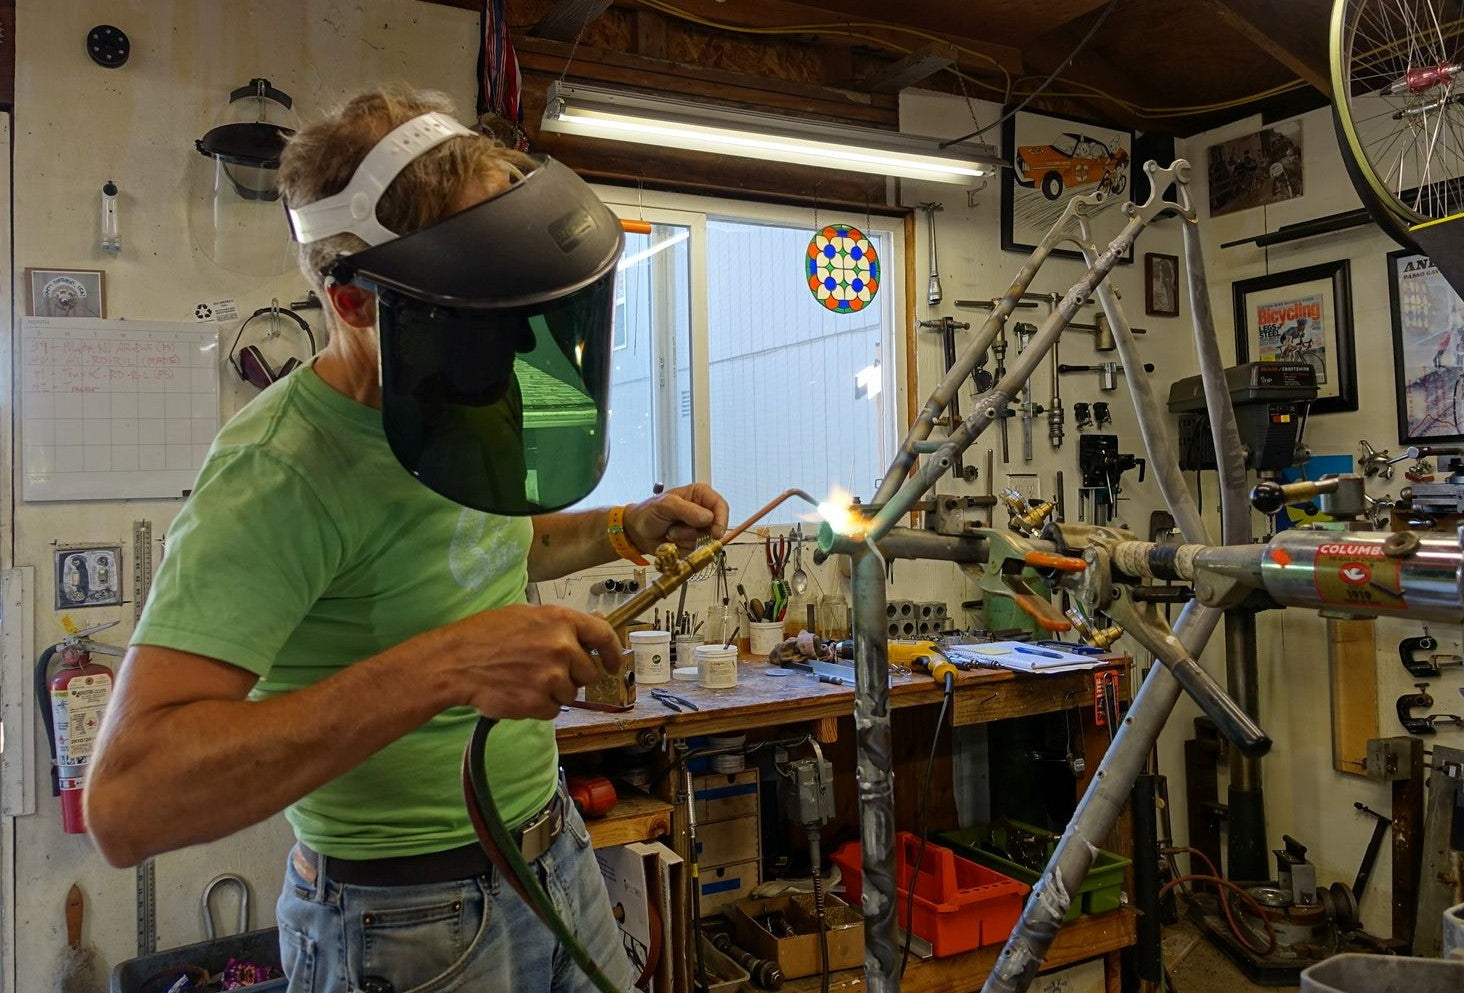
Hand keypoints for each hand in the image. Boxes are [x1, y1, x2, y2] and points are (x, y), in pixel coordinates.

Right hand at [443, 604, 622, 720]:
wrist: (455, 662)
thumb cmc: (485, 634)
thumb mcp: (527, 616)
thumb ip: (563, 623)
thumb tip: (595, 622)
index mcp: (561, 621)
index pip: (604, 635)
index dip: (614, 652)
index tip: (614, 664)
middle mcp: (562, 648)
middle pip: (589, 672)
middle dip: (573, 675)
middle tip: (546, 671)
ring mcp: (552, 677)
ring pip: (570, 693)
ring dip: (554, 691)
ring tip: (525, 679)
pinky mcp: (539, 702)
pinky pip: (553, 710)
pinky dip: (539, 706)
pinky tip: (519, 692)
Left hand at [625, 482, 728, 553]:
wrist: (636, 531)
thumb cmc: (648, 512)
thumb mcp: (666, 505)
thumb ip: (687, 509)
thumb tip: (707, 518)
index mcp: (699, 495)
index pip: (720, 506)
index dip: (721, 520)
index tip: (715, 533)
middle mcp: (702, 511)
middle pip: (716, 526)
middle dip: (697, 532)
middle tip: (678, 530)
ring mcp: (697, 528)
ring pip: (704, 540)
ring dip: (684, 539)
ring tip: (670, 531)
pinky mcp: (692, 543)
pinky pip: (694, 550)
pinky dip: (681, 547)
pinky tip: (670, 540)